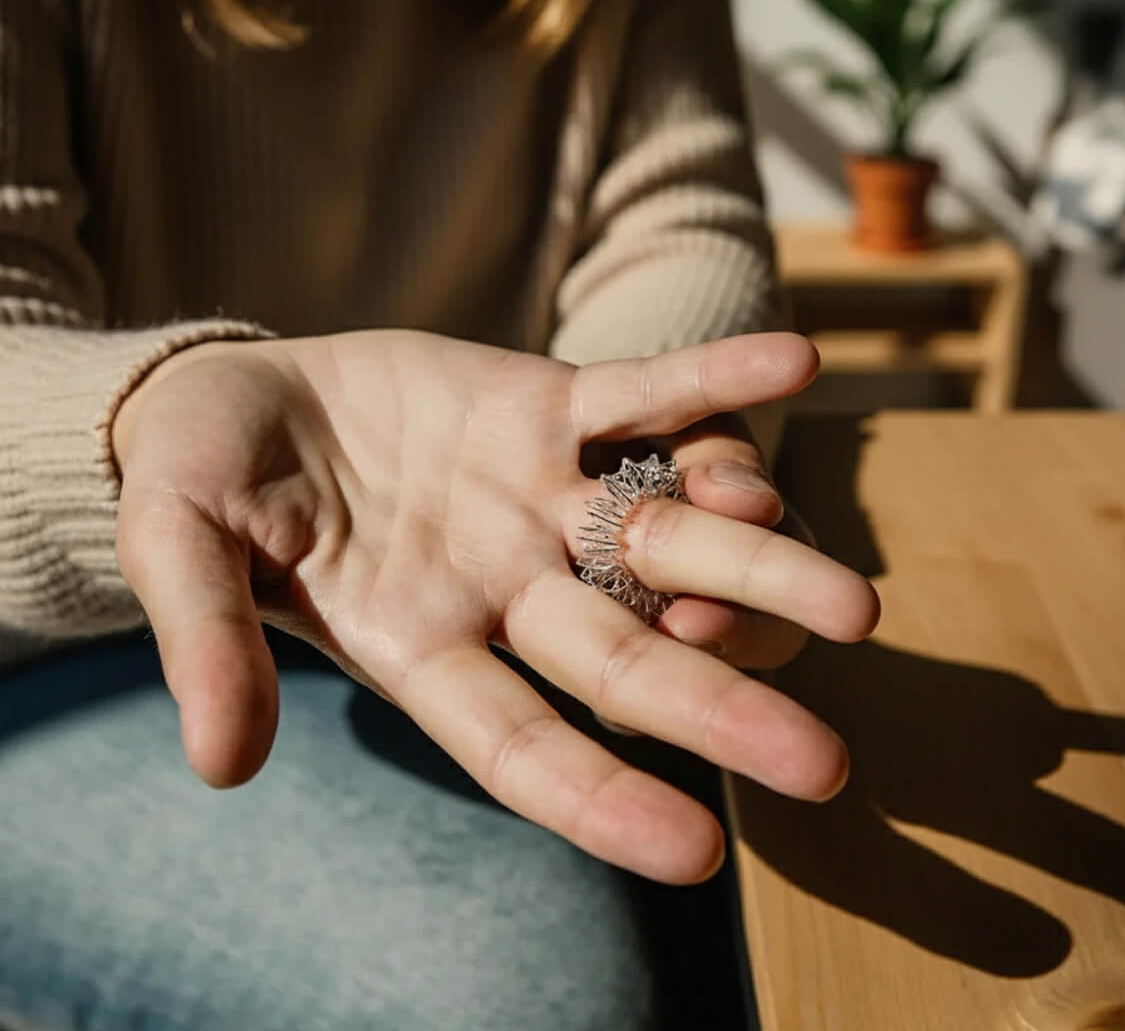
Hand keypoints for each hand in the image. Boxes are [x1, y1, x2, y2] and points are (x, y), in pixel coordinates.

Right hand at [114, 330, 878, 883]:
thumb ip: (208, 642)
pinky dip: (712, 381)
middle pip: (626, 654)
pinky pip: (643, 392)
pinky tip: (794, 365)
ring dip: (755, 559)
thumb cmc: (198, 483)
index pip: (519, 741)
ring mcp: (538, 495)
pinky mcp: (548, 405)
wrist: (243, 396)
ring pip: (664, 534)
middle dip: (719, 705)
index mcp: (415, 642)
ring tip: (853, 600)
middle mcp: (502, 584)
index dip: (598, 797)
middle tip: (828, 768)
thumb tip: (223, 766)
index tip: (696, 851)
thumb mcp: (178, 549)